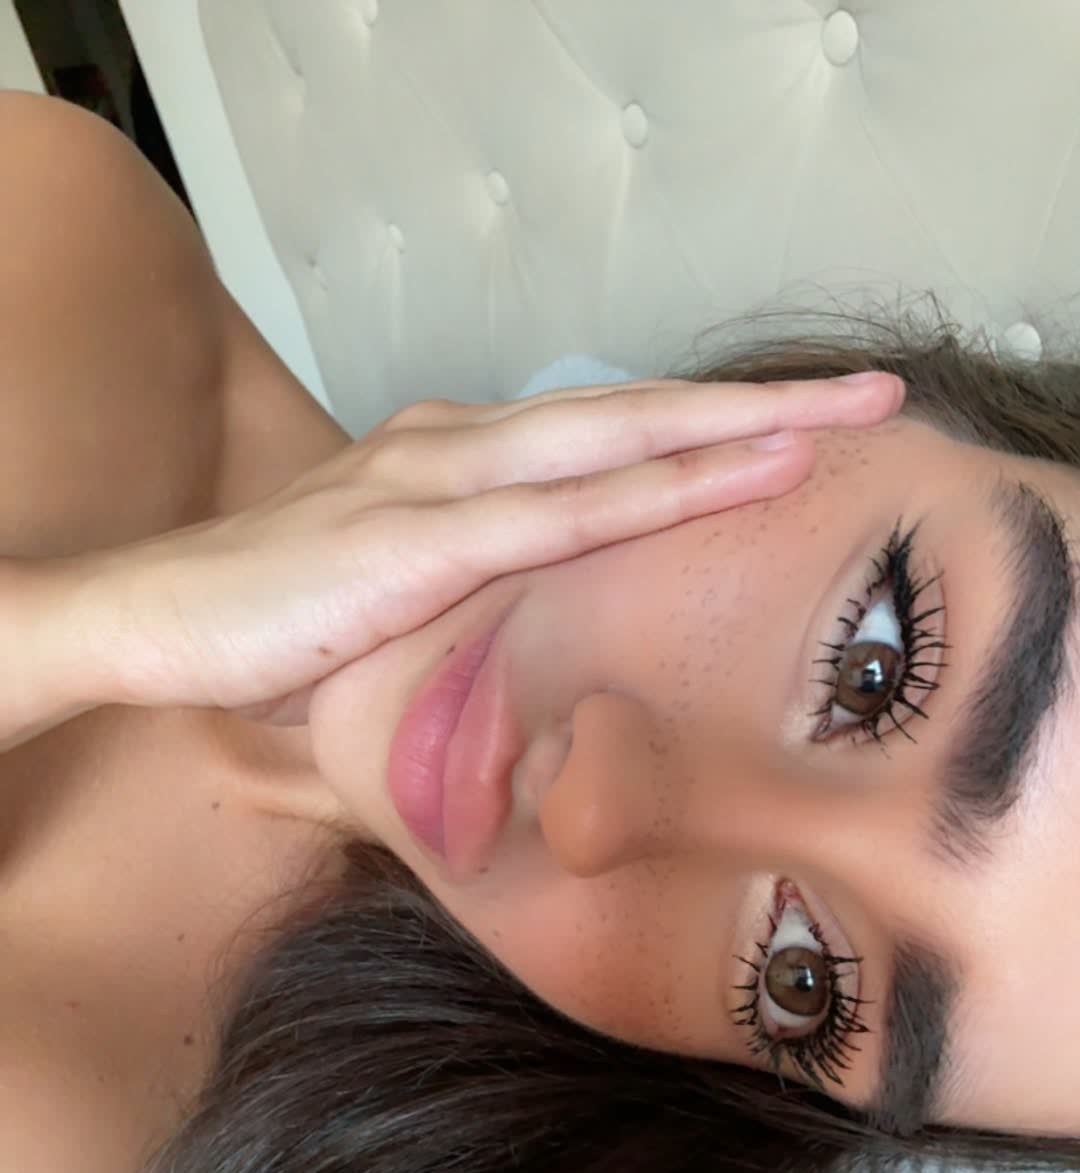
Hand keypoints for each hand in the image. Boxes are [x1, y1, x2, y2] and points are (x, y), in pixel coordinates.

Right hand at [75, 374, 903, 725]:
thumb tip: (537, 631)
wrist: (150, 620)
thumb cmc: (273, 615)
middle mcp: (459, 448)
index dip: (710, 426)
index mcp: (460, 460)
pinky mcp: (410, 542)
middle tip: (870, 394)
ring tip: (833, 421)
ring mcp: (436, 485)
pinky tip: (728, 479)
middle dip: (759, 404)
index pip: (607, 432)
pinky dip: (649, 493)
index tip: (805, 428)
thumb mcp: (393, 592)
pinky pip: (552, 516)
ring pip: (610, 445)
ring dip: (729, 431)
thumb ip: (471, 589)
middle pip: (632, 413)